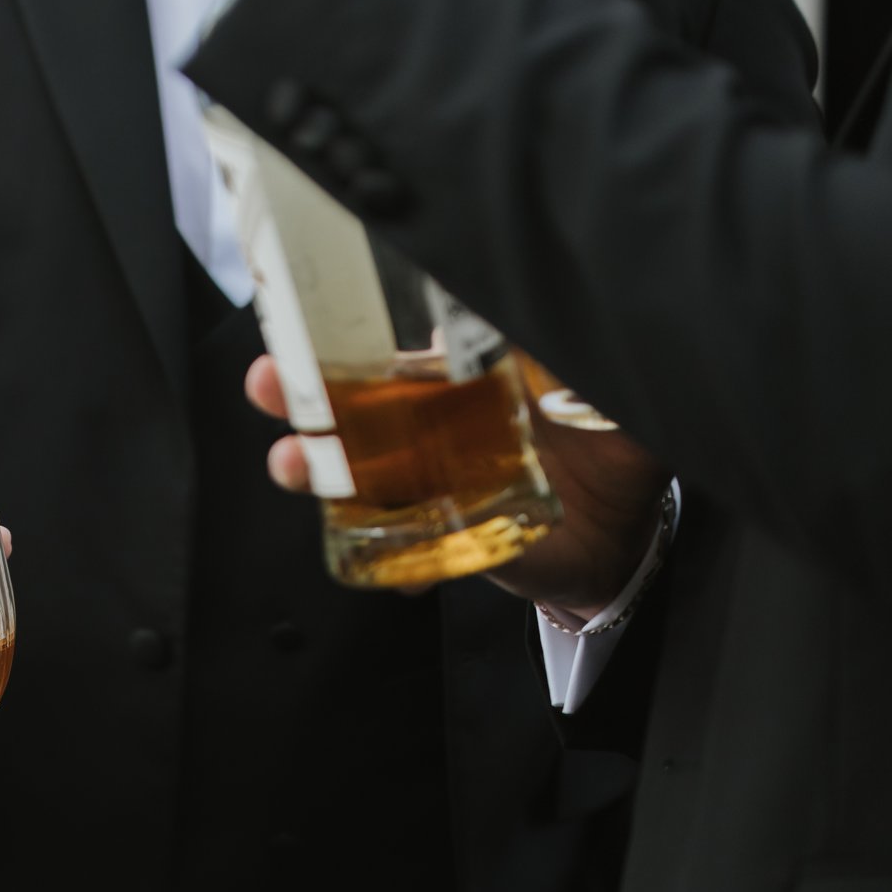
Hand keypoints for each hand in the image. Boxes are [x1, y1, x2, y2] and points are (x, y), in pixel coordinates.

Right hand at [246, 355, 669, 612]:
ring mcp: (424, 487)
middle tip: (269, 382)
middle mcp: (426, 431)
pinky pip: (396, 552)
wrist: (623, 538)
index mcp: (459, 383)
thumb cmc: (614, 452)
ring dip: (314, 470)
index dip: (336, 334)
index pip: (389, 350)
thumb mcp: (607, 397)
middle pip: (346, 406)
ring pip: (350, 473)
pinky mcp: (437, 541)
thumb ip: (577, 362)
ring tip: (296, 465)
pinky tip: (401, 570)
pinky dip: (389, 561)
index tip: (300, 321)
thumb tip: (534, 329)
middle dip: (297, 392)